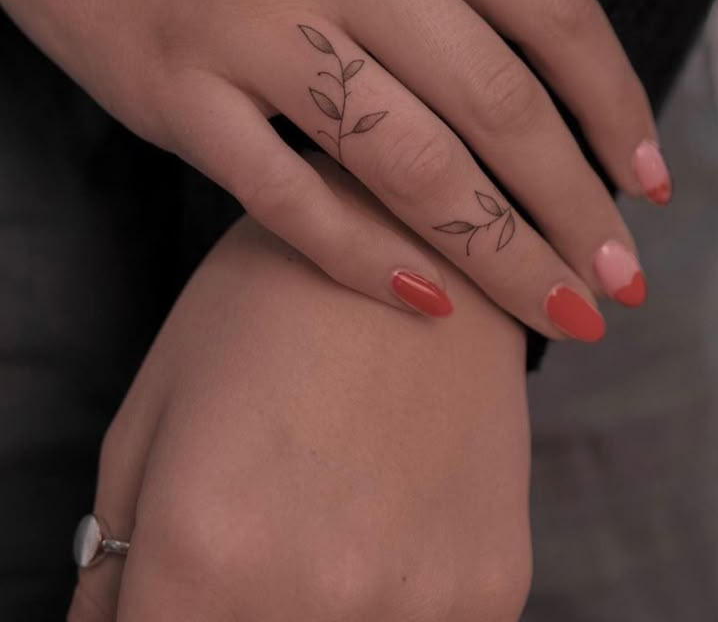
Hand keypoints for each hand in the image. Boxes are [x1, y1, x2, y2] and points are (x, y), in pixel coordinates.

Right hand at [0, 0, 663, 339]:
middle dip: (573, 206)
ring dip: (498, 253)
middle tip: (621, 282)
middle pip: (491, 102)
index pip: (545, 7)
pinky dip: (360, 257)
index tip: (649, 178)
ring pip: (402, 163)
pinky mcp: (166, 90)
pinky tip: (427, 301)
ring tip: (559, 314)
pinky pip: (279, 194)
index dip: (616, 103)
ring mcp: (240, 25)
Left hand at [68, 156, 531, 621]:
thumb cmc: (269, 306)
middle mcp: (314, 599)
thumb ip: (115, 556)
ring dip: (310, 609)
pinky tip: (387, 512)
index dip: (155, 620)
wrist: (419, 239)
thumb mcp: (154, 409)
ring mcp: (418, 603)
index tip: (177, 584)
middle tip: (252, 534)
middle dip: (229, 611)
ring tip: (322, 514)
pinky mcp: (496, 587)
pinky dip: (390, 600)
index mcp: (205, 552)